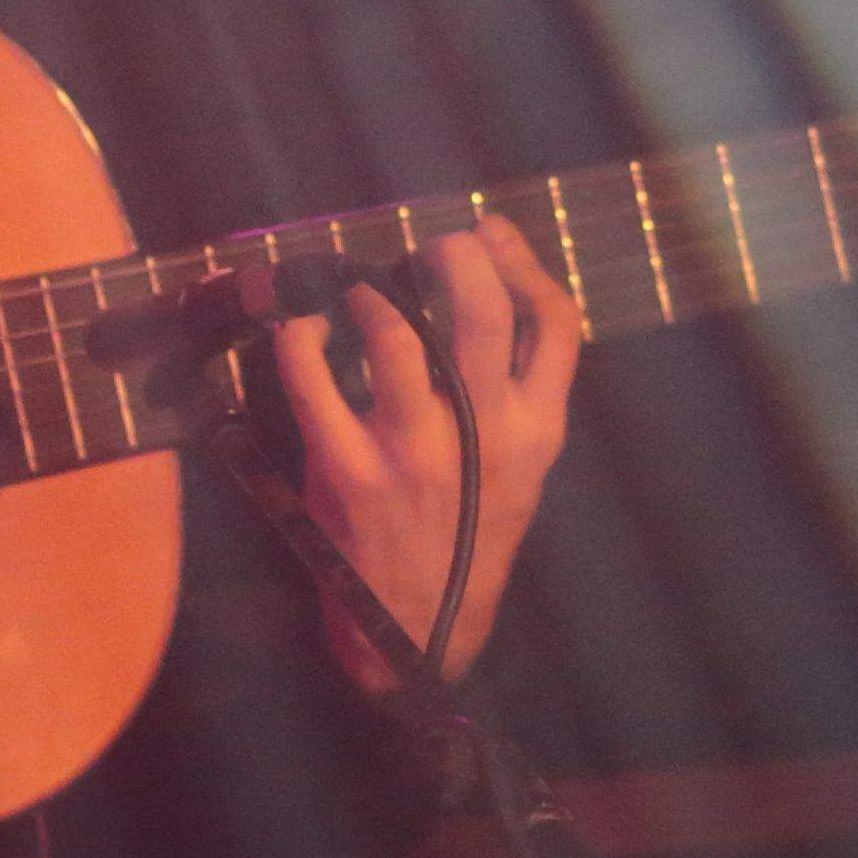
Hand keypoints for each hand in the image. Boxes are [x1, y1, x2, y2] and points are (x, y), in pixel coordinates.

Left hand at [268, 218, 582, 684]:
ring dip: (373, 293)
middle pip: (482, 313)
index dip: (523, 261)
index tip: (489, 229)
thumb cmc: (470, 532)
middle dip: (454, 255)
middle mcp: (484, 436)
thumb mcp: (523, 469)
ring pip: (397, 336)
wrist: (419, 628)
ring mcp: (414, 453)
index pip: (556, 324)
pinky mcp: (348, 471)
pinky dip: (301, 338)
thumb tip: (489, 294)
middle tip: (429, 243)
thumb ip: (520, 394)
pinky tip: (304, 330)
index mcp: (537, 430)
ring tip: (362, 289)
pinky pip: (313, 379)